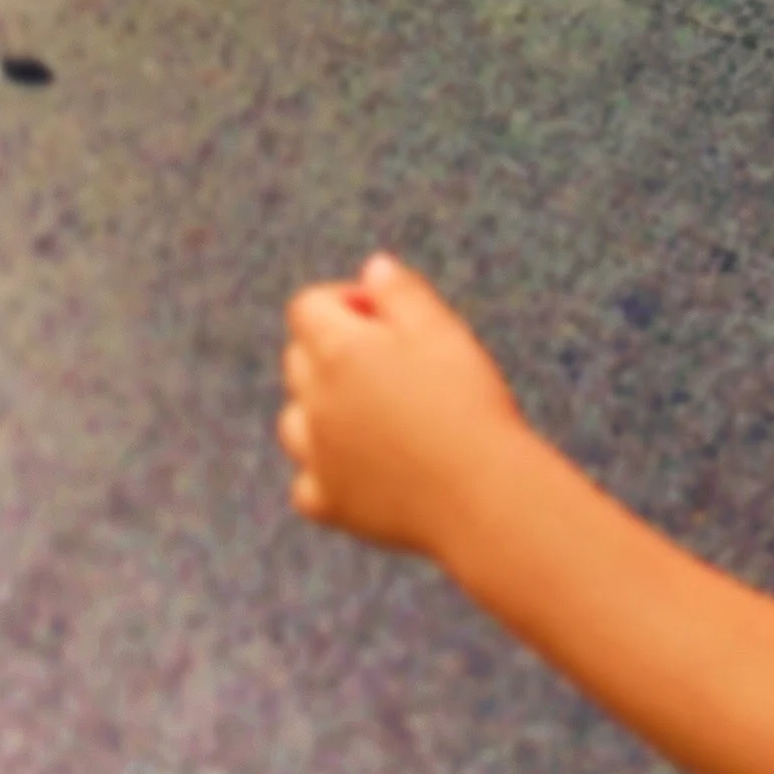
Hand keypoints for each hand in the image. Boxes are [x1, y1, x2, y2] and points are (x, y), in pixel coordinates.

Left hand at [279, 256, 532, 559]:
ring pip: (294, 420)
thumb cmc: (465, 402)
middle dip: (333, 347)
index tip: (386, 315)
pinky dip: (325, 469)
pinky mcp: (330, 504)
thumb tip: (372, 269)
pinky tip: (363, 463)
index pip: (307, 306)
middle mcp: (315, 403)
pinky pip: (307, 481)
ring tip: (378, 411)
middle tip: (395, 360)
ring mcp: (317, 457)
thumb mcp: (441, 328)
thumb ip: (400, 292)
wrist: (479, 491)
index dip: (345, 300)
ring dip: (322, 407)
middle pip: (298, 359)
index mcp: (338, 352)